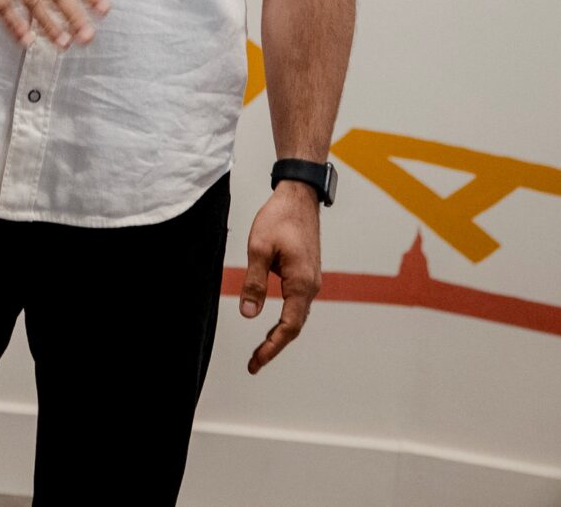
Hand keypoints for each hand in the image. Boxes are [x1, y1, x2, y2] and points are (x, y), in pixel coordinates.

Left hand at [237, 181, 321, 372]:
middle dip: (274, 346)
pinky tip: (271, 324)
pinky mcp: (307, 274)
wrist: (299, 196)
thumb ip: (254, 282)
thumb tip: (248, 314)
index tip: (256, 362)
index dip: (272, 348)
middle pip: (294, 327)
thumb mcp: (259, 248)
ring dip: (280, 334)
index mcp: (301, 283)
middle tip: (254, 363)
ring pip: (297, 316)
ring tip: (260, 349)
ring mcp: (311, 280)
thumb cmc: (279, 218)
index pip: (288, 327)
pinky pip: (297, 304)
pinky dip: (285, 319)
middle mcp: (311, 286)